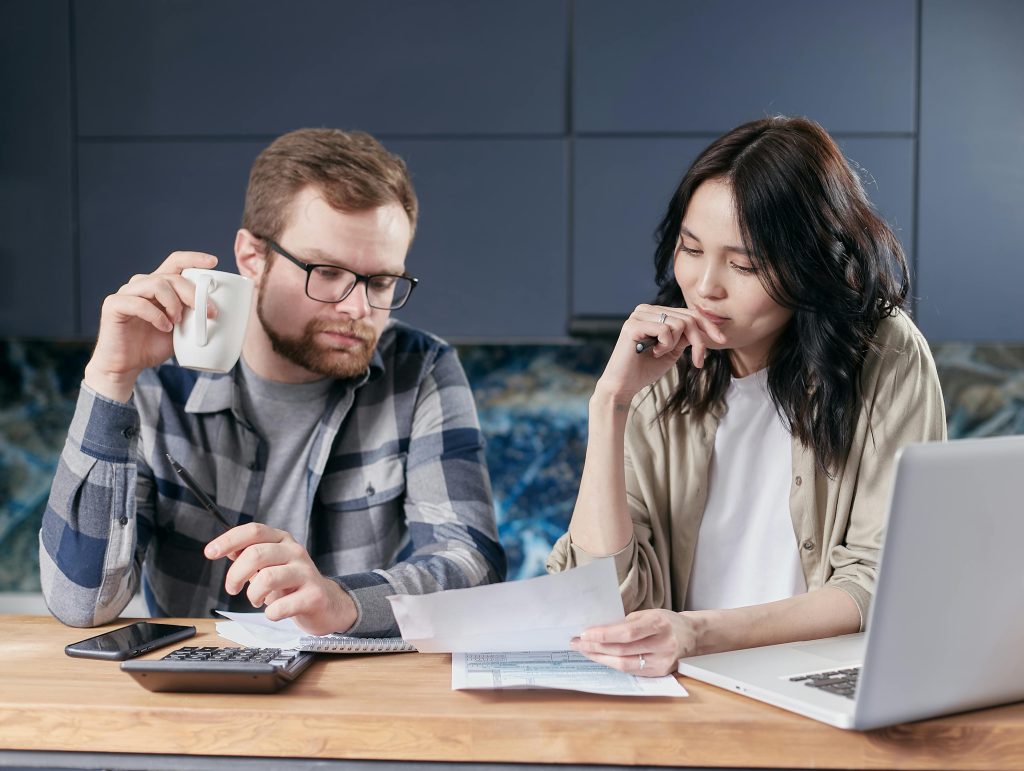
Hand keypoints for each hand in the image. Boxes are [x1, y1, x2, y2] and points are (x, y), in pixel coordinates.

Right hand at [83, 251, 218, 401]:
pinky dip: (156, 316)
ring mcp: (126, 293)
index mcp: (159, 286)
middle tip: (209, 313)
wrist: (128, 366)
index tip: (214, 263)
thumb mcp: (182, 329)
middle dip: (194, 293)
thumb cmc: (154, 346)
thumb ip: (193, 314)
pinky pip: (139, 303)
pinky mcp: (114, 305)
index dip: (194, 259)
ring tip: (178, 322)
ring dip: (174, 303)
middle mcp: (141, 284)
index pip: (176, 262)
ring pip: (156, 284)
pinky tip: (164, 328)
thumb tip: (218, 308)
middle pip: (172, 276)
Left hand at [205, 523, 357, 635]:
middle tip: (232, 589)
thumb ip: (250, 554)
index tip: (210, 553)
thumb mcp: (271, 564)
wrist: (326, 604)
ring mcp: (306, 573)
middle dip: (235, 575)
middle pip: (256, 553)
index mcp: (282, 540)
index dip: (229, 540)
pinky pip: (281, 606)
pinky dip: (270, 613)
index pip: (254, 531)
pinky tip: (274, 612)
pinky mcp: (313, 595)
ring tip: (255, 600)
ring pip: (267, 578)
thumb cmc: (292, 584)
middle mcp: (295, 551)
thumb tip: (226, 548)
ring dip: (252, 594)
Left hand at [570, 609, 698, 676]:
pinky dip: (613, 664)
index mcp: (659, 624)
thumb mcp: (648, 613)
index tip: (584, 633)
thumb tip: (597, 630)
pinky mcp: (660, 673)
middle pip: (623, 650)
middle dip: (596, 647)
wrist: (691, 635)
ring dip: (600, 658)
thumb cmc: (665, 621)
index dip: (604, 635)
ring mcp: (663, 662)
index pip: (627, 633)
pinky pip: (631, 671)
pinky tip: (601, 659)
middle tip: (577, 643)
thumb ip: (626, 622)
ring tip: (584, 651)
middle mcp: (663, 645)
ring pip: (625, 664)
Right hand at [595, 304, 725, 403]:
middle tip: (697, 361)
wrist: (623, 385)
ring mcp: (638, 315)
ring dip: (675, 345)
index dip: (708, 326)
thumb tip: (703, 327)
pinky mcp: (633, 325)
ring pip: (679, 323)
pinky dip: (665, 345)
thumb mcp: (672, 350)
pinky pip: (665, 330)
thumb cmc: (645, 369)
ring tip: (660, 354)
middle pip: (688, 317)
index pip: (689, 313)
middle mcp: (646, 310)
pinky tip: (652, 352)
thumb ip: (684, 336)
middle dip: (698, 341)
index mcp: (655, 313)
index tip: (722, 341)